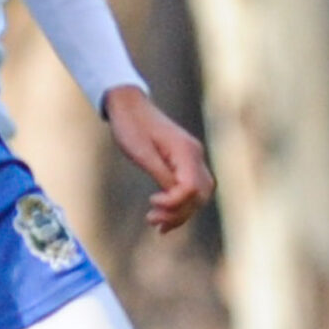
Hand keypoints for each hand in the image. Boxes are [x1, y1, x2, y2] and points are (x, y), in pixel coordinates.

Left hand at [105, 85, 213, 231]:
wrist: (129, 106)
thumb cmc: (131, 127)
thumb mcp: (141, 153)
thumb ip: (161, 174)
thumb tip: (174, 196)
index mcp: (186, 151)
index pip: (192, 188)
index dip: (174, 202)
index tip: (151, 202)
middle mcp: (194, 155)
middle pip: (199, 195)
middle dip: (178, 212)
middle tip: (152, 219)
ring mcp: (192, 158)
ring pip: (198, 195)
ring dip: (179, 212)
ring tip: (156, 222)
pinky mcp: (184, 161)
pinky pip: (190, 188)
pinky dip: (179, 204)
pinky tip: (163, 215)